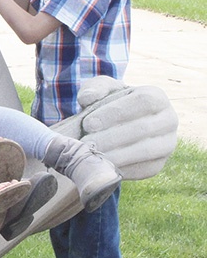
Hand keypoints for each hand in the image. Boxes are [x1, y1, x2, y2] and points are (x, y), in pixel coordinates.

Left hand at [52, 77, 177, 179]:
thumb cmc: (109, 104)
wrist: (118, 127)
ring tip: (92, 154)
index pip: (143, 102)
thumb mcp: (101, 90)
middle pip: (143, 128)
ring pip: (145, 151)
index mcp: (157, 97)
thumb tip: (87, 97)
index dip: (115, 112)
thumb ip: (95, 88)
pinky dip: (121, 168)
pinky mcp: (159, 164)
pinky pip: (143, 169)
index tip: (89, 123)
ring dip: (116, 154)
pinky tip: (101, 166)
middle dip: (111, 137)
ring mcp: (167, 144)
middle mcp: (169, 120)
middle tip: (87, 143)